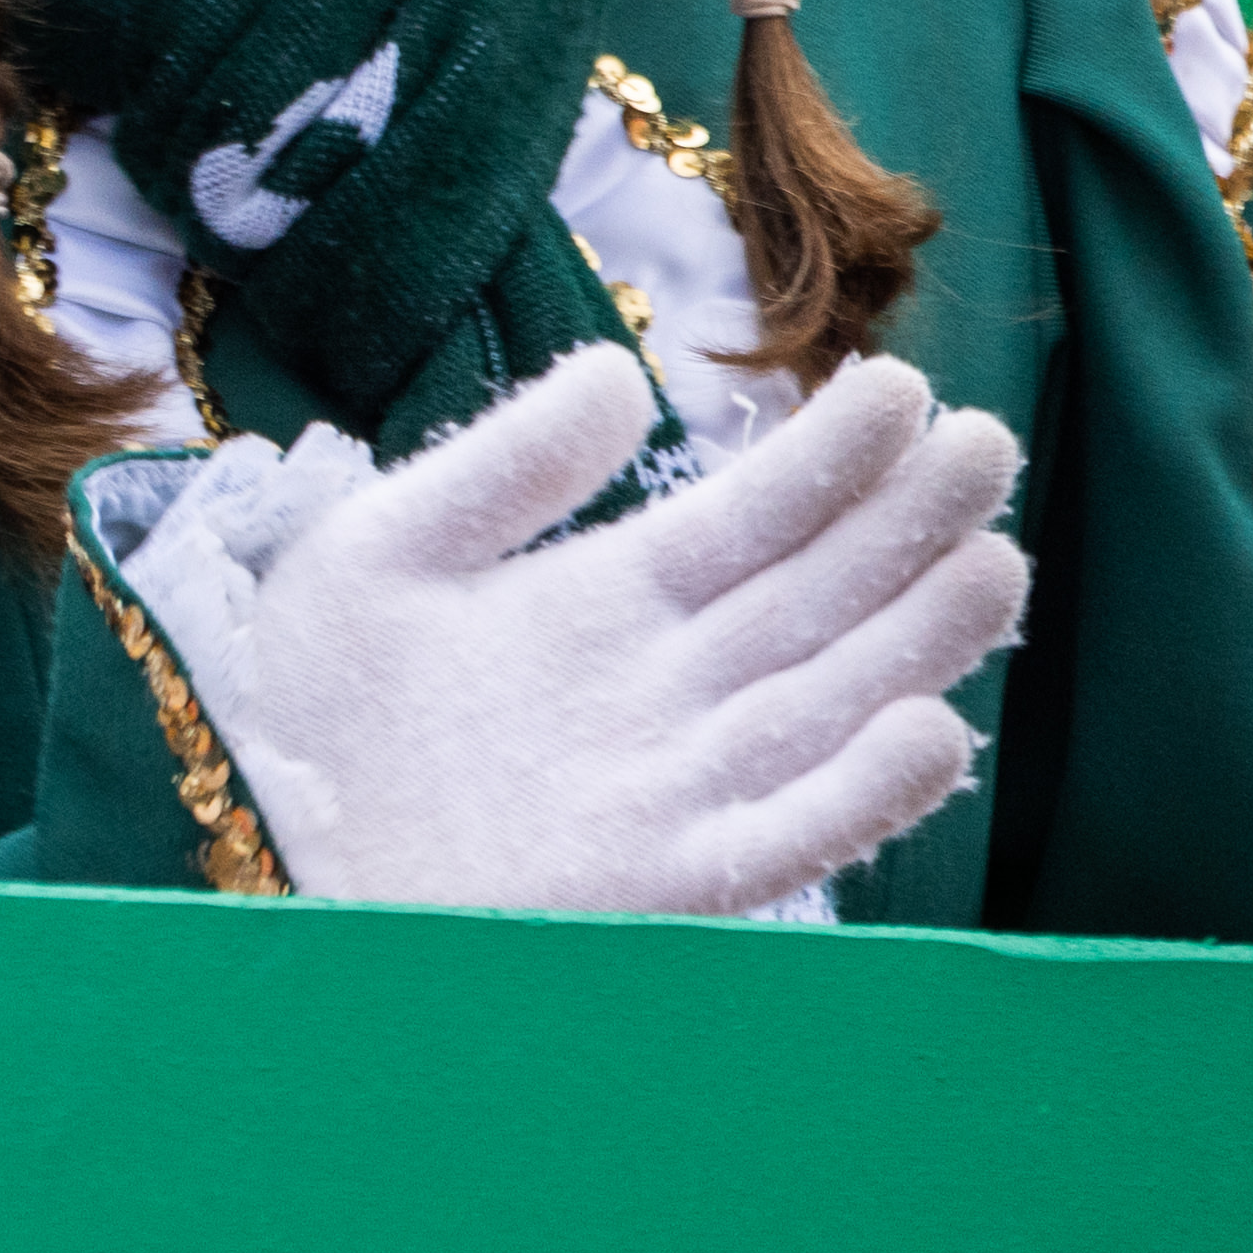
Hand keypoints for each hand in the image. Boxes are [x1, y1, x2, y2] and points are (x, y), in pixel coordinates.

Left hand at [135, 347, 1025, 914]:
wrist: (256, 838)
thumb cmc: (309, 703)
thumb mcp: (385, 545)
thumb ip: (506, 467)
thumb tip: (619, 373)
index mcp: (597, 602)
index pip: (740, 519)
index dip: (822, 458)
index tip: (902, 383)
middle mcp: (657, 689)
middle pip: (810, 600)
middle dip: (901, 527)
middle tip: (989, 441)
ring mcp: (668, 784)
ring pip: (825, 702)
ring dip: (913, 640)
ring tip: (997, 557)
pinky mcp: (659, 879)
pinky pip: (783, 834)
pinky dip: (861, 792)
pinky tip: (933, 729)